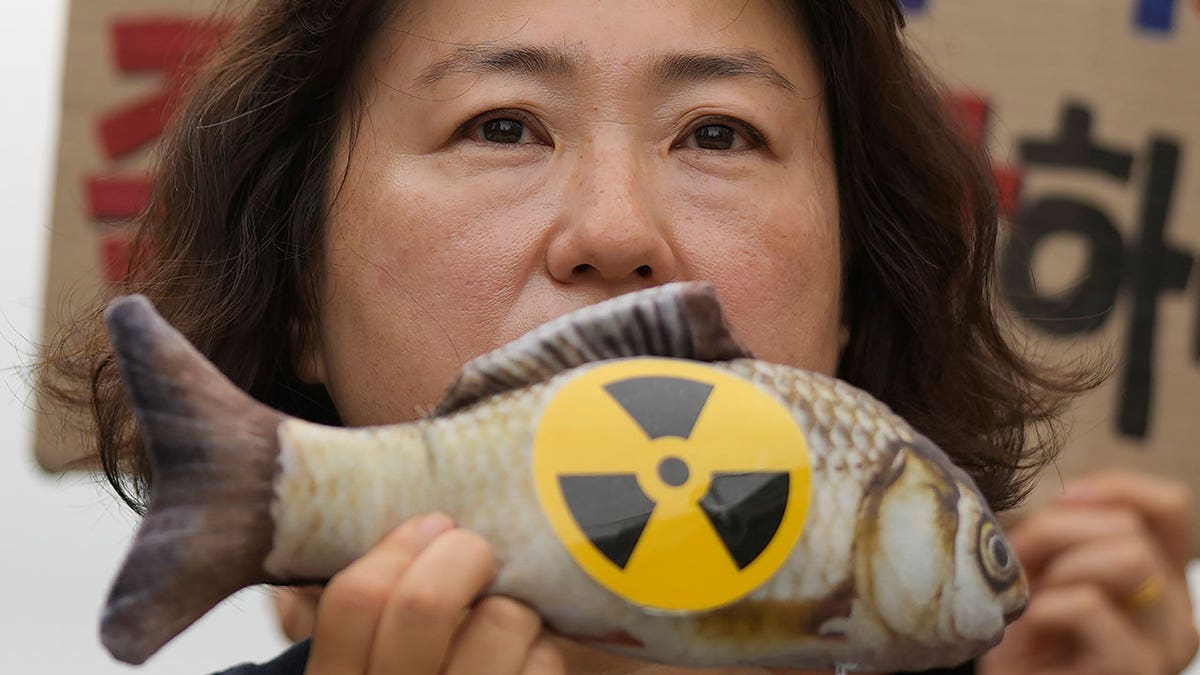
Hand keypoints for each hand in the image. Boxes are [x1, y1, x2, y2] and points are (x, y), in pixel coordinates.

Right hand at [302, 513, 565, 674]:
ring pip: (501, 623)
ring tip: (504, 617)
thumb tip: (400, 539)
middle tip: (477, 553)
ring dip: (512, 605)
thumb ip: (354, 633)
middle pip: (426, 604)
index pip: (353, 601)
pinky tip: (524, 662)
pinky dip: (541, 652)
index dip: (399, 547)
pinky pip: (541, 666)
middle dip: (464, 555)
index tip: (432, 527)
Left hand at [981, 470, 1198, 674]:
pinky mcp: (1137, 671)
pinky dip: (1043, 607)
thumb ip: (1067, 537)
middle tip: (1018, 565)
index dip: (1113, 488)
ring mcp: (1164, 649)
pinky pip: (1089, 604)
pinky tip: (1027, 634)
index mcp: (1163, 584)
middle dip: (1055, 531)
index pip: (1169, 507)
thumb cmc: (1023, 644)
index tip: (1061, 502)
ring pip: (1127, 557)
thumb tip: (1068, 498)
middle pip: (1130, 527)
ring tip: (1027, 602)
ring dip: (1056, 567)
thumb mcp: (1046, 575)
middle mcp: (1178, 618)